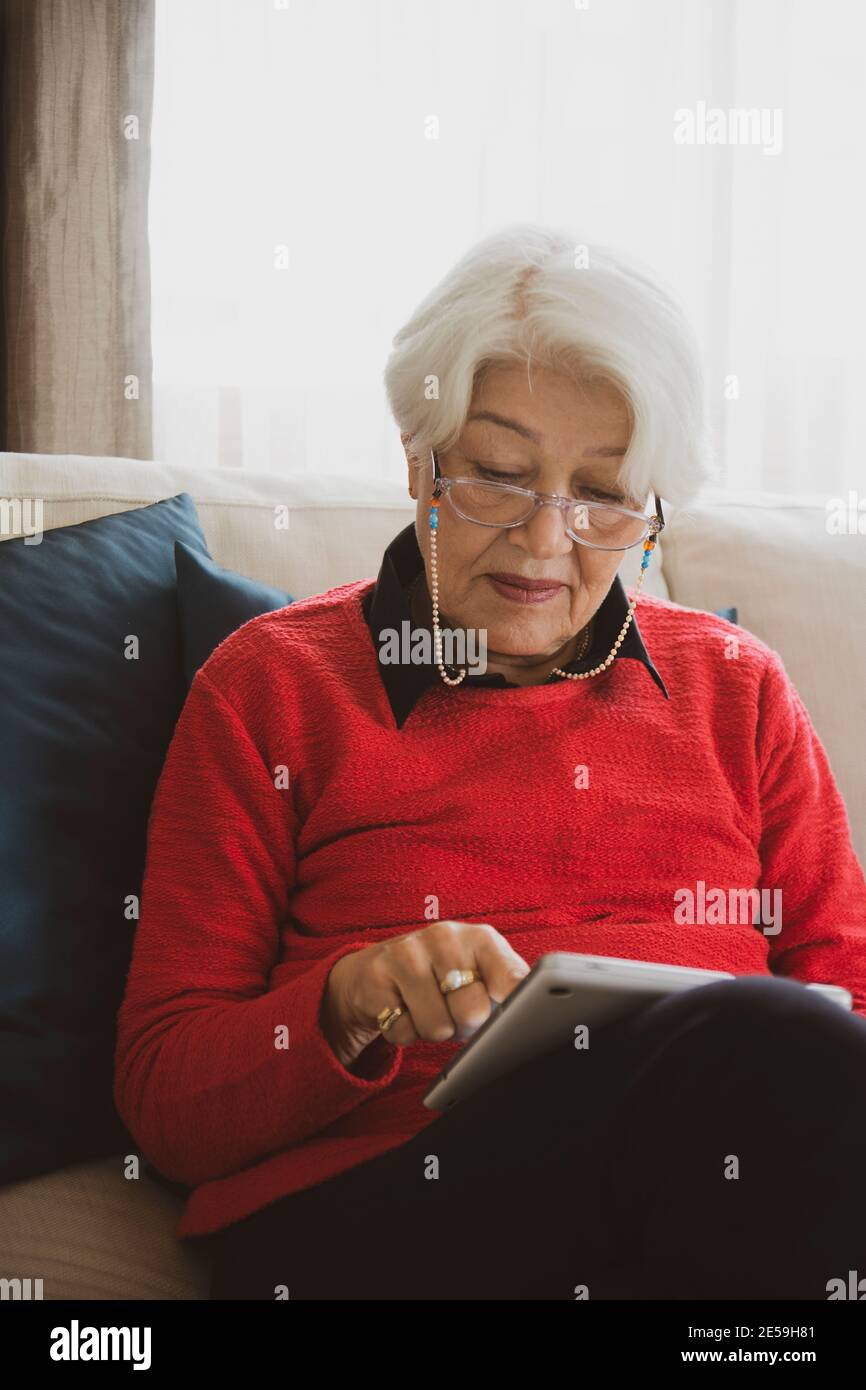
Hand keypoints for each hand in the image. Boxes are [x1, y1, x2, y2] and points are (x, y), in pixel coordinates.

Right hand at [320, 921, 530, 1067]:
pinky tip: (402, 1009)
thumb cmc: (443, 979)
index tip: (521, 1018)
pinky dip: (404, 1032)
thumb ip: (509, 989)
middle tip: (454, 1012)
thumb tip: (532, 1017)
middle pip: (473, 1012)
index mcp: (481, 939)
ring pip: (436, 1027)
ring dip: (433, 1031)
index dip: (517, 1005)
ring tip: (428, 1008)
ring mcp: (407, 953)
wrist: (379, 969)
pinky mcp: (376, 975)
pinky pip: (402, 1031)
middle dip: (465, 1026)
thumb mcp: (480, 974)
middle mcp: (445, 937)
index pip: (511, 978)